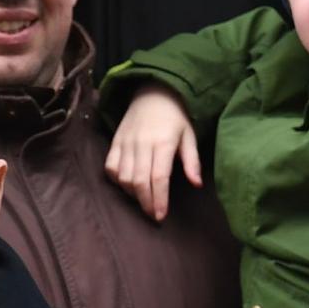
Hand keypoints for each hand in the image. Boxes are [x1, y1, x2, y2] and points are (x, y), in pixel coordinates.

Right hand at [104, 89, 199, 221]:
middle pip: (139, 181)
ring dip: (132, 194)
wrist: (153, 92)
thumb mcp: (189, 136)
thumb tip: (197, 184)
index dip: (159, 199)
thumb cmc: (175, 117)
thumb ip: (192, 161)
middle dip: (145, 202)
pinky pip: (110, 167)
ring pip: (123, 177)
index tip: (160, 215)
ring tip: (143, 199)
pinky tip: (128, 185)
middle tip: (153, 215)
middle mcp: (142, 143)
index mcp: (163, 143)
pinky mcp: (115, 141)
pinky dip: (117, 180)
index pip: (159, 177)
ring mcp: (126, 142)